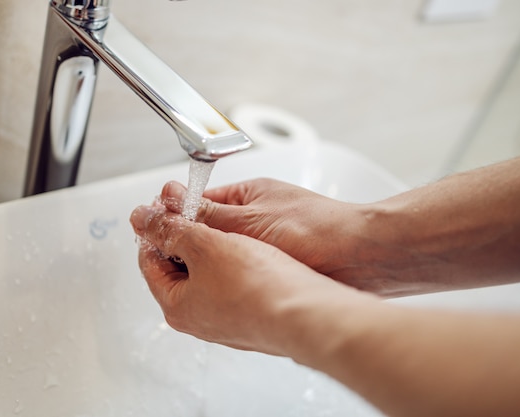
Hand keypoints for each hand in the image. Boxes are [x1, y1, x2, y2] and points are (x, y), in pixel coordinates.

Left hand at [129, 202, 358, 355]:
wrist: (307, 313)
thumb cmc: (258, 287)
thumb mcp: (204, 245)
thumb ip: (171, 228)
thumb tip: (142, 218)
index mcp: (177, 306)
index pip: (149, 262)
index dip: (155, 229)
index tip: (164, 208)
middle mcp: (199, 319)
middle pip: (178, 269)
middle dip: (184, 237)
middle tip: (193, 211)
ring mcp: (227, 320)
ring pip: (208, 275)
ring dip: (211, 247)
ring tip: (222, 225)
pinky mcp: (252, 315)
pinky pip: (233, 284)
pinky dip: (234, 262)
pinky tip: (248, 248)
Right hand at [158, 179, 387, 292]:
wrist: (362, 258)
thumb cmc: (314, 230)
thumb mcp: (247, 222)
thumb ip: (205, 214)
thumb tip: (168, 199)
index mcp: (245, 194)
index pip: (197, 202)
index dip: (175, 220)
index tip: (157, 237)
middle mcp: (254, 215)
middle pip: (209, 229)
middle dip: (193, 245)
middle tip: (178, 265)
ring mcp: (267, 238)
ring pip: (226, 251)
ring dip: (214, 262)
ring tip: (202, 278)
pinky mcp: (278, 262)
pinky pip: (245, 268)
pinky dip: (234, 276)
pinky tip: (228, 289)